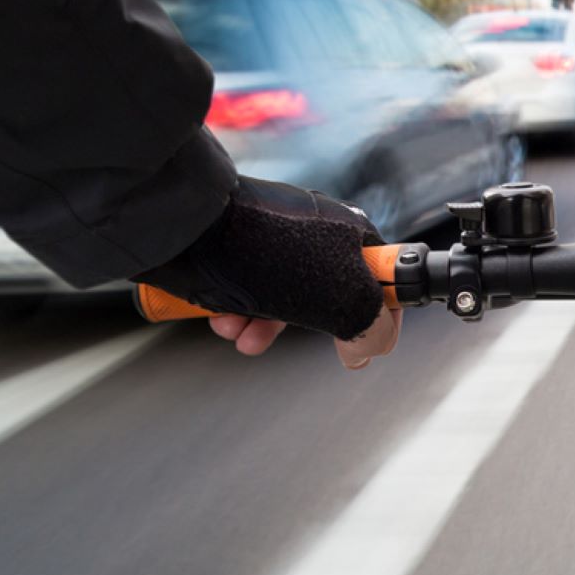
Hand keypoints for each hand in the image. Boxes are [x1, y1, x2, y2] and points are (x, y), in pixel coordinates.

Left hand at [135, 177, 395, 359]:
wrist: (189, 226)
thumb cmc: (268, 253)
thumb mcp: (342, 297)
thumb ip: (372, 326)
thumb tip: (371, 348)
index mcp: (352, 232)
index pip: (385, 277)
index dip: (380, 315)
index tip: (364, 341)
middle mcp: (318, 233)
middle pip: (331, 295)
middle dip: (307, 330)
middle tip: (296, 339)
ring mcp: (277, 240)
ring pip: (285, 299)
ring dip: (264, 327)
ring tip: (244, 335)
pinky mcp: (241, 248)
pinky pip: (250, 290)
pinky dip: (239, 312)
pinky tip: (224, 319)